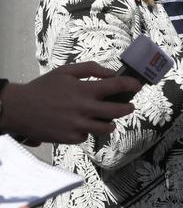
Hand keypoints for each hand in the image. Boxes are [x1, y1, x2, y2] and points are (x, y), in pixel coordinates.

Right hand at [0, 63, 140, 143]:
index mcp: (84, 90)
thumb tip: (111, 73)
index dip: (131, 85)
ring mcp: (77, 125)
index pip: (116, 86)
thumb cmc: (44, 87)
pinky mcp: (70, 138)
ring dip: (111, 122)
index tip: (137, 86)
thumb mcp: (66, 71)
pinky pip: (88, 136)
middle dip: (128, 108)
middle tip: (129, 106)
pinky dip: (88, 130)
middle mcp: (84, 108)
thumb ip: (91, 69)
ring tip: (108, 117)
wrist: (18, 109)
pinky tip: (82, 124)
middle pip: (118, 111)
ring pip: (107, 128)